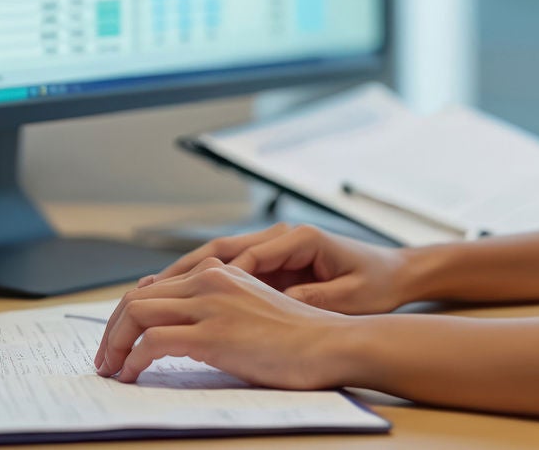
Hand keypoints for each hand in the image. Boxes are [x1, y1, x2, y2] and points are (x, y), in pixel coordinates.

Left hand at [92, 258, 359, 385]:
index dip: (128, 316)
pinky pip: (154, 343)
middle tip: (105, 359)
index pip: (156, 288)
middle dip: (112, 330)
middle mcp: (211, 281)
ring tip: (111, 370)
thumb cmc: (301, 338)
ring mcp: (211, 306)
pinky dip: (133, 360)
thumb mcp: (253, 312)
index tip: (119, 342)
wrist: (332, 344)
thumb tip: (182, 333)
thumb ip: (220, 312)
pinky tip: (132, 376)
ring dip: (115, 344)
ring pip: (137, 314)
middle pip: (137, 298)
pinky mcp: (214, 335)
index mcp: (221, 273)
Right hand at [137, 222, 415, 313]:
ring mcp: (273, 247)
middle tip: (142, 295)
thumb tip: (272, 302)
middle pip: (218, 250)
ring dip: (181, 278)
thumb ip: (313, 296)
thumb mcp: (350, 297)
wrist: (396, 273)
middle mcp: (280, 236)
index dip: (210, 281)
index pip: (242, 257)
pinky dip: (199, 285)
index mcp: (298, 238)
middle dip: (179, 274)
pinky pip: (227, 271)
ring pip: (216, 258)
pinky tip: (174, 301)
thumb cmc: (377, 284)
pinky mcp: (271, 263)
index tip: (181, 301)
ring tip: (144, 297)